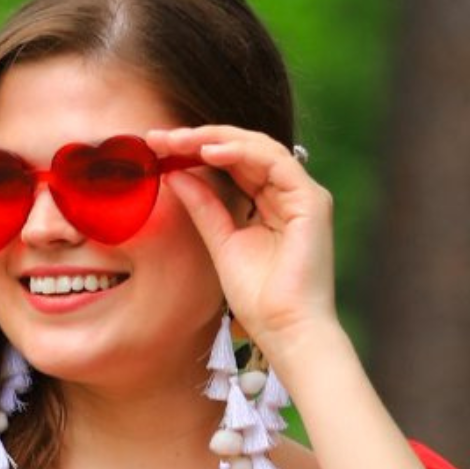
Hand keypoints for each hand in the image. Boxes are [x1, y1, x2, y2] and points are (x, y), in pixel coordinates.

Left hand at [145, 124, 338, 362]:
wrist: (286, 330)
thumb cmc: (259, 300)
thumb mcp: (221, 244)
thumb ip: (204, 208)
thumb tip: (174, 175)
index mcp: (270, 204)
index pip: (233, 163)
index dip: (195, 151)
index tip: (157, 148)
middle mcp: (289, 194)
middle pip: (244, 150)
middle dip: (201, 139)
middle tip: (160, 137)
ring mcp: (303, 195)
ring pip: (260, 148)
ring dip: (217, 139)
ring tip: (180, 140)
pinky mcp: (312, 202)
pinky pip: (275, 162)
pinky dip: (242, 152)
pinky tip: (210, 151)